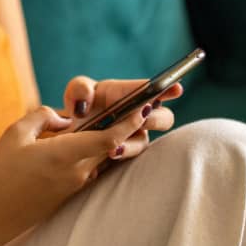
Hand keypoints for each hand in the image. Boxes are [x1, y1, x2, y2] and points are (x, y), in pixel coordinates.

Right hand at [0, 103, 155, 245]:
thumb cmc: (0, 174)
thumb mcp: (15, 134)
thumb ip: (43, 117)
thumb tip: (65, 119)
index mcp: (65, 154)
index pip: (111, 138)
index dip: (131, 122)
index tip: (146, 107)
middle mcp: (78, 171)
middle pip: (112, 146)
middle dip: (125, 127)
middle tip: (135, 106)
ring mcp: (76, 185)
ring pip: (101, 157)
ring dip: (108, 141)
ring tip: (108, 121)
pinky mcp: (71, 193)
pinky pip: (89, 167)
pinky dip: (92, 153)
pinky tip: (81, 143)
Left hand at [61, 76, 181, 163]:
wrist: (69, 134)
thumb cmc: (79, 107)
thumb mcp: (76, 93)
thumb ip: (80, 89)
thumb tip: (87, 104)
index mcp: (129, 94)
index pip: (153, 90)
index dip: (168, 89)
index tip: (176, 89)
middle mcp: (138, 115)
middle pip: (163, 117)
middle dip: (156, 118)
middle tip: (142, 119)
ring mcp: (134, 136)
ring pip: (144, 141)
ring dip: (133, 144)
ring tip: (115, 147)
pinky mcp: (126, 153)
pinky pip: (132, 157)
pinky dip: (123, 155)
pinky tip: (109, 154)